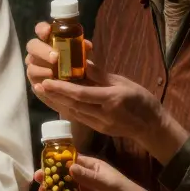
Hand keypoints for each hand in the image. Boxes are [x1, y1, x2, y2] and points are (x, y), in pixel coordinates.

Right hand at [25, 22, 94, 104]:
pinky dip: (40, 83)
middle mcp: (38, 53)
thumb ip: (83, 51)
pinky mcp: (34, 83)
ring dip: (42, 69)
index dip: (42, 29)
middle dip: (42, 51)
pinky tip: (47, 84)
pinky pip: (33, 82)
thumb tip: (86, 45)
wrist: (73, 90)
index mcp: (48, 42)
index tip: (48, 31)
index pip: (41, 29)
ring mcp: (34, 67)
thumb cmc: (76, 69)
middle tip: (55, 58)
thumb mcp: (82, 59)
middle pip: (32, 46)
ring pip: (31, 65)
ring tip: (53, 74)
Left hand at [33, 59, 168, 147]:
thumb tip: (82, 61)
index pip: (81, 94)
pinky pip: (78, 118)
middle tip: (37, 83)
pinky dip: (65, 108)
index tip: (47, 80)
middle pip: (73, 104)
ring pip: (73, 112)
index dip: (62, 88)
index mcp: (112, 99)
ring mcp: (100, 124)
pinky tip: (55, 101)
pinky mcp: (98, 129)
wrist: (152, 126)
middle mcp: (103, 114)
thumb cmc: (141, 100)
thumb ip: (101, 75)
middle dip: (53, 95)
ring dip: (55, 102)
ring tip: (41, 91)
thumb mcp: (124, 82)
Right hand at [36, 154, 162, 190]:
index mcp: (95, 170)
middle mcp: (88, 184)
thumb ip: (89, 178)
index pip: (73, 162)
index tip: (42, 166)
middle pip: (65, 180)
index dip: (57, 163)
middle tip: (37, 185)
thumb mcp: (111, 185)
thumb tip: (68, 167)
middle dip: (51, 182)